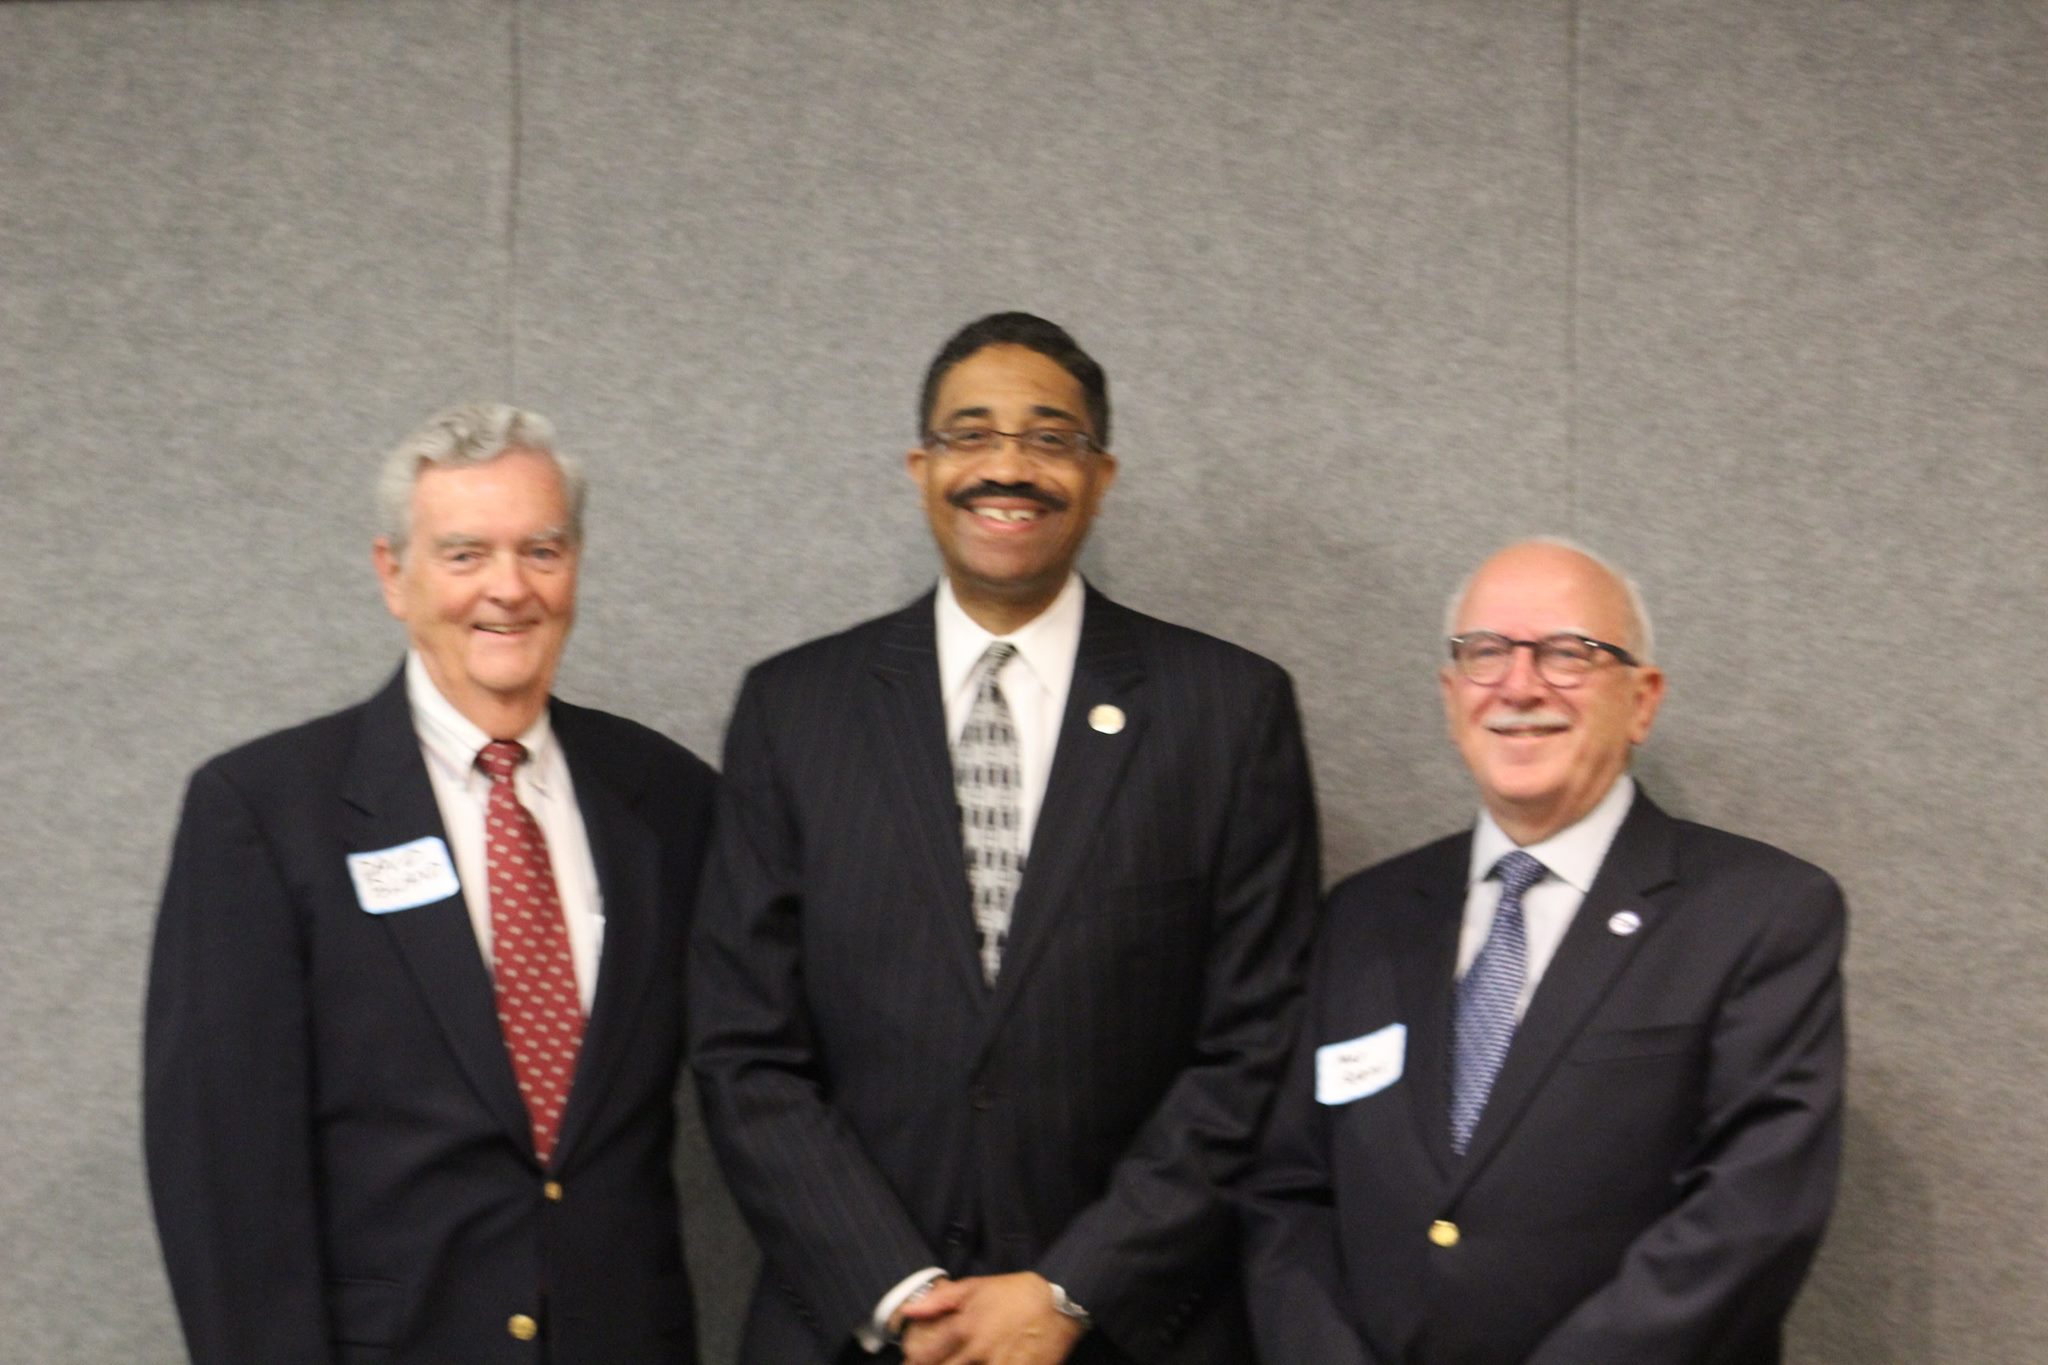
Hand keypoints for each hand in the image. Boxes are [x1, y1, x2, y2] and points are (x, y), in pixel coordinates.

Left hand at [898, 1272, 1084, 1364]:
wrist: (1059, 1303)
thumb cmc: (1014, 1293)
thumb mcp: (976, 1286)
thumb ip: (940, 1299)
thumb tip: (908, 1310)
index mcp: (965, 1327)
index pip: (928, 1355)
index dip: (914, 1362)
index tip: (910, 1363)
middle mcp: (978, 1350)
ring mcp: (1001, 1364)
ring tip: (970, 1364)